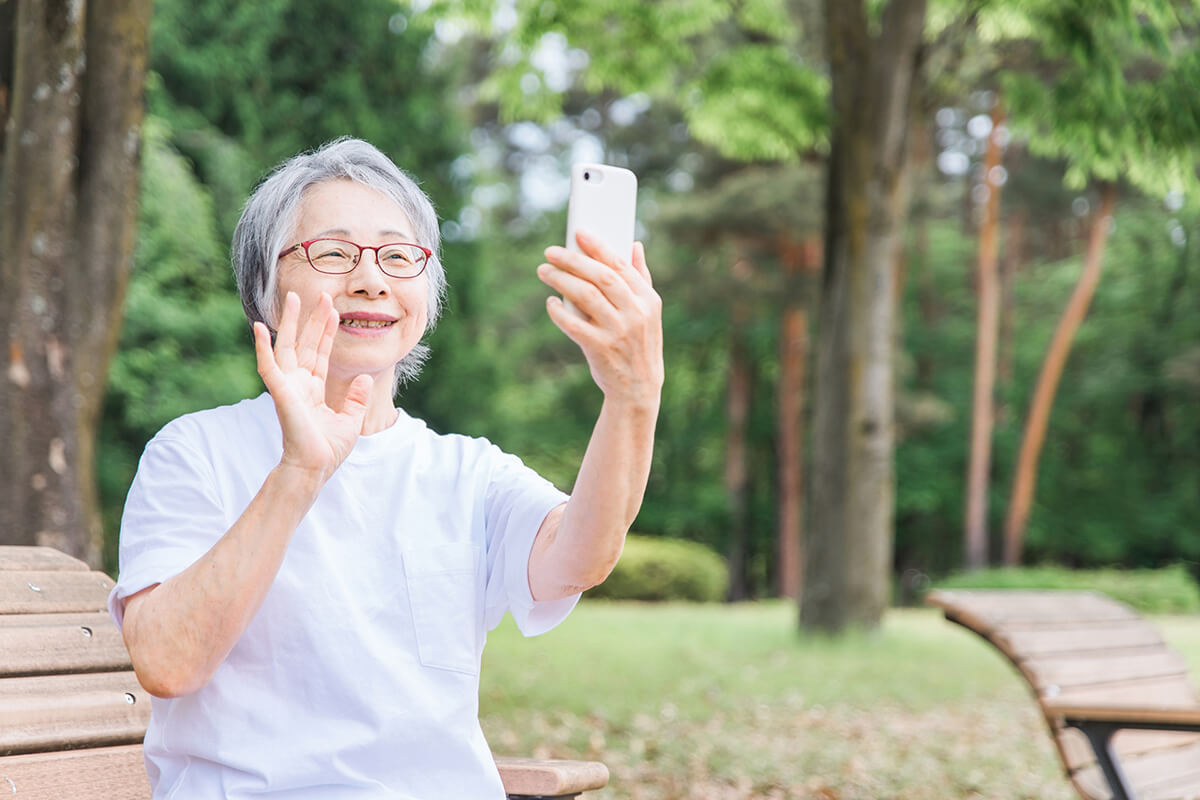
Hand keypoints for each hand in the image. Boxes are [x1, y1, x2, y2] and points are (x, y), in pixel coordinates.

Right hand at [253, 291, 372, 480]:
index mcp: (313, 389)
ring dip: (289, 322)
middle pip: (305, 343)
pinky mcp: (280, 392)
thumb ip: (357, 398)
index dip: (326, 331)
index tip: (334, 310)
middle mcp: (298, 384)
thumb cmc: (328, 450)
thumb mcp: (350, 420)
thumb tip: (366, 378)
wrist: (315, 468)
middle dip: (312, 319)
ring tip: (293, 297)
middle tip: (321, 294)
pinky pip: (268, 366)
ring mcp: (288, 386)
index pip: (319, 353)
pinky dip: (262, 347)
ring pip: (286, 347)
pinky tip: (259, 328)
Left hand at [537, 231, 663, 408]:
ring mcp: (618, 331)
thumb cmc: (639, 344)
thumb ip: (641, 278)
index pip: (620, 265)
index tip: (579, 232)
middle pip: (600, 277)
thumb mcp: (649, 312)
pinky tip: (550, 302)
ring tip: (544, 271)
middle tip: (551, 252)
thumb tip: (634, 245)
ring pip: (585, 296)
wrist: (637, 388)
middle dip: (573, 260)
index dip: (598, 246)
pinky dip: (558, 312)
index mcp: (648, 300)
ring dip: (561, 280)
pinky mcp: (599, 349)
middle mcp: (635, 313)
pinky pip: (573, 324)